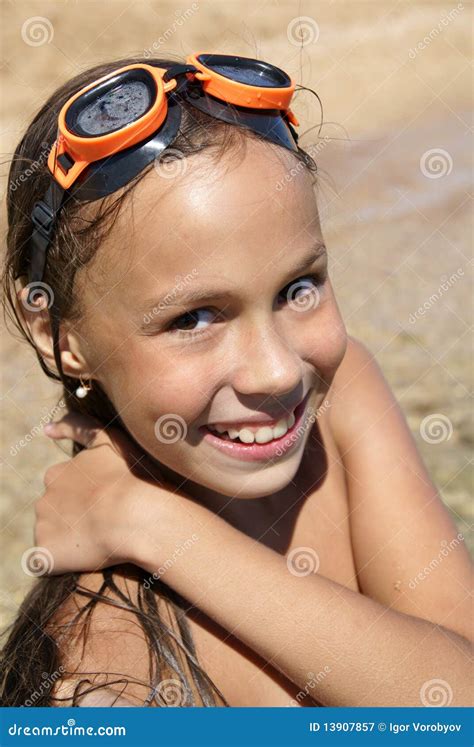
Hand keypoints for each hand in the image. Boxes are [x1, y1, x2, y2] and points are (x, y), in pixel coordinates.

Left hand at [34, 412, 178, 573]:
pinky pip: (48, 561)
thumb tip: (46, 429)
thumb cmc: (129, 477)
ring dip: (71, 538)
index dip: (87, 496)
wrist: (136, 515)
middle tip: (106, 522)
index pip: (63, 488)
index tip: (107, 501)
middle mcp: (44, 499)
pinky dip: (63, 560)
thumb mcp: (107, 440)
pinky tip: (89, 557)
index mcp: (56, 474)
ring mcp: (43, 528)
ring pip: (53, 535)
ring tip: (102, 541)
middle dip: (75, 516)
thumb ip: (78, 427)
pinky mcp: (45, 554)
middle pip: (56, 511)